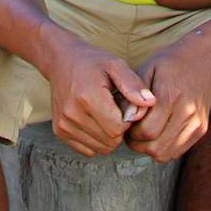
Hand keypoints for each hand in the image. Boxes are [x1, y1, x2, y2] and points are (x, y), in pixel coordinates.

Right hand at [46, 38, 152, 157]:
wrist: (61, 61)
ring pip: (100, 148)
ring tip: (105, 114)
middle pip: (110, 142)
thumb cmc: (92, 62)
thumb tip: (151, 103)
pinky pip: (88, 150)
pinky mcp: (59, 131)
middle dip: (119, 130)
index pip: (118, 129)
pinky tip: (95, 121)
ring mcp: (64, 124)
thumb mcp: (115, 65)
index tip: (125, 106)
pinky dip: (96, 140)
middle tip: (116, 110)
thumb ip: (134, 85)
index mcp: (87, 97)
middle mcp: (72, 113)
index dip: (127, 121)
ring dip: (108, 136)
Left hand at [126, 41, 210, 162]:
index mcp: (170, 95)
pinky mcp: (201, 130)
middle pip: (155, 147)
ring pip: (165, 154)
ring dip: (150, 148)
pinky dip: (163, 148)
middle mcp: (187, 112)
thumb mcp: (145, 70)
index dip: (131, 133)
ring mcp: (196, 123)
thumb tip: (125, 119)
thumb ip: (132, 95)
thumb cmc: (167, 65)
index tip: (127, 123)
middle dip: (138, 144)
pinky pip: (176, 152)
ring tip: (144, 133)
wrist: (200, 60)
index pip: (146, 131)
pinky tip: (158, 133)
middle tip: (132, 131)